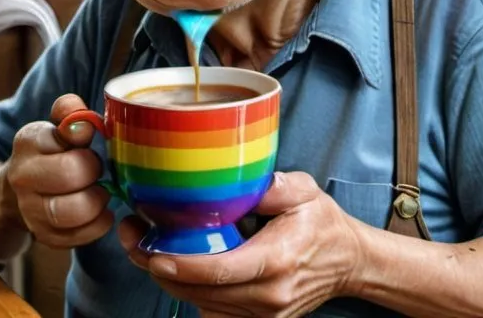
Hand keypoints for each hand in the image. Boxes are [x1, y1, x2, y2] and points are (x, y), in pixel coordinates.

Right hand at [4, 94, 112, 249]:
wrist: (12, 192)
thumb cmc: (48, 154)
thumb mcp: (55, 127)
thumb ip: (69, 113)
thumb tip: (79, 114)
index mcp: (28, 141)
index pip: (65, 137)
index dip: (84, 137)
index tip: (88, 137)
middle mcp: (23, 176)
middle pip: (70, 173)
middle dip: (93, 170)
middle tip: (98, 169)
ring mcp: (29, 209)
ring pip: (71, 211)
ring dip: (96, 202)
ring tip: (101, 192)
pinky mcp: (41, 235)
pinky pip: (74, 238)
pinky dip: (95, 227)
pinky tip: (101, 214)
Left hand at [119, 171, 363, 317]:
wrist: (348, 262)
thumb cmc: (323, 222)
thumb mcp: (305, 191)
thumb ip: (276, 187)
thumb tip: (242, 178)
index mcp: (278, 261)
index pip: (222, 271)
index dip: (183, 266)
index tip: (153, 252)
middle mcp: (269, 296)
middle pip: (204, 293)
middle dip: (163, 270)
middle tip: (133, 240)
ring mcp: (264, 316)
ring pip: (204, 307)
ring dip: (173, 283)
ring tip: (144, 249)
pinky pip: (215, 314)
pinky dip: (192, 294)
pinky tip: (175, 267)